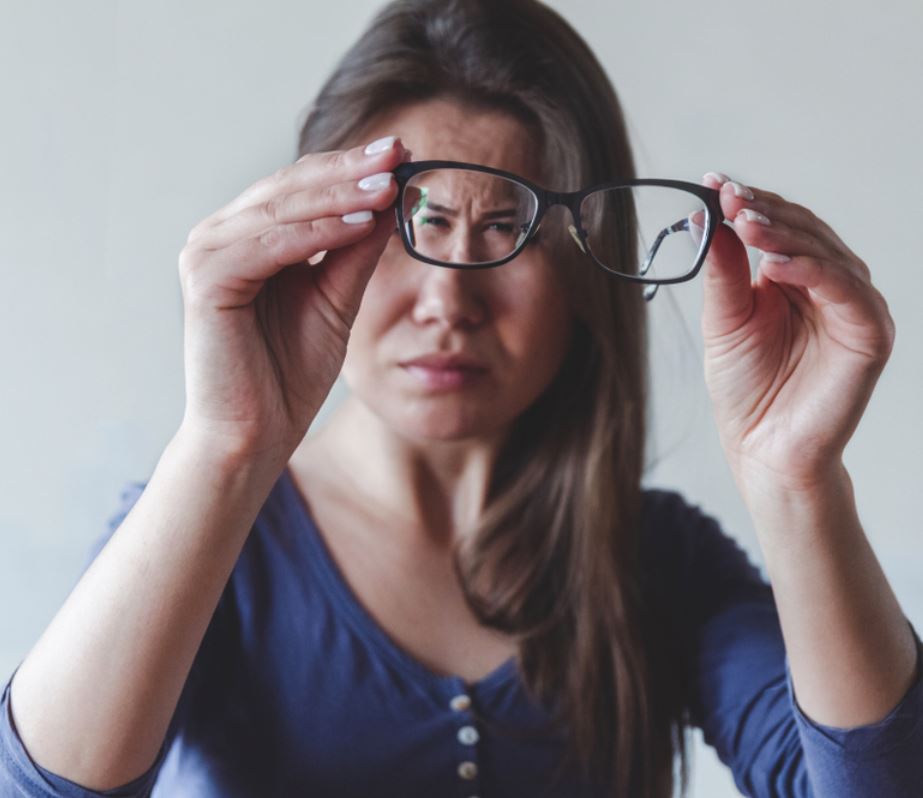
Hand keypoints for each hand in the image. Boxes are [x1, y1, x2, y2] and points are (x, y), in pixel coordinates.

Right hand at [176, 136, 410, 462]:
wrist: (258, 433)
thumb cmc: (289, 371)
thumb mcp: (336, 299)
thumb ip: (354, 251)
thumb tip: (389, 199)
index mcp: (246, 238)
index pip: (301, 187)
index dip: (349, 168)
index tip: (400, 153)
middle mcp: (221, 237)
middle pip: (290, 187)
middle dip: (349, 169)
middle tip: (398, 152)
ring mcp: (206, 254)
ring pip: (282, 209)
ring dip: (340, 193)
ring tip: (389, 182)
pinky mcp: (205, 279)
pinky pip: (270, 244)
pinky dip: (318, 231)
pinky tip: (361, 222)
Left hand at [699, 172, 894, 491]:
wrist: (762, 447)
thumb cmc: (745, 389)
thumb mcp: (724, 320)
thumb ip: (722, 271)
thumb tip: (708, 217)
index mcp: (794, 279)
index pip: (777, 228)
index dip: (748, 203)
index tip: (713, 181)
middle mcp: (828, 285)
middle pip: (802, 231)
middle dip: (763, 211)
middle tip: (729, 195)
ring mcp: (852, 306)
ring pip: (824, 252)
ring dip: (783, 232)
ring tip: (744, 220)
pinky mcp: (869, 331)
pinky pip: (843, 289)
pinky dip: (810, 270)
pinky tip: (773, 262)